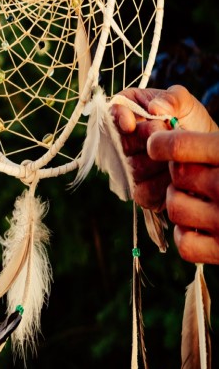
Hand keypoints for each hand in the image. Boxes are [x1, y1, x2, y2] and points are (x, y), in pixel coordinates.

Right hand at [112, 85, 216, 209]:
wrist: (203, 150)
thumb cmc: (190, 122)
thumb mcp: (185, 104)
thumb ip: (172, 98)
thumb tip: (155, 107)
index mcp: (129, 113)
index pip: (111, 114)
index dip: (118, 120)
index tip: (130, 125)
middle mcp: (123, 141)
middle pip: (122, 143)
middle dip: (148, 140)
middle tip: (170, 135)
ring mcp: (129, 167)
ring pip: (134, 168)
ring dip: (159, 162)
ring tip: (178, 156)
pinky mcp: (140, 191)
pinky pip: (142, 191)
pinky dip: (161, 184)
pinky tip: (175, 175)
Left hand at [148, 130, 218, 263]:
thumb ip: (211, 142)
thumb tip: (161, 126)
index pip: (180, 145)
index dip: (161, 142)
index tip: (157, 144)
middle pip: (176, 175)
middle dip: (178, 171)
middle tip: (192, 173)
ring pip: (174, 206)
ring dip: (179, 200)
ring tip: (197, 197)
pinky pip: (184, 243)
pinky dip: (186, 234)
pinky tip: (199, 224)